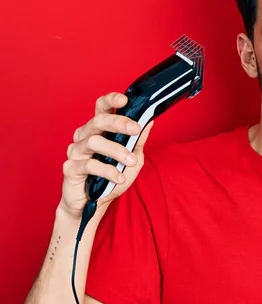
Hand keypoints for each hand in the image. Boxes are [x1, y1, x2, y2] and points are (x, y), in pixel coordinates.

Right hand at [59, 92, 153, 219]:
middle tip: (135, 130)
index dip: (111, 100)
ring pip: (94, 142)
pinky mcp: (70, 168)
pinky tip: (119, 178)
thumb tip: (150, 120)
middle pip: (97, 121)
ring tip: (131, 162)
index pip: (101, 107)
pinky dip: (107, 171)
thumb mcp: (133, 158)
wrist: (95, 204)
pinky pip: (88, 164)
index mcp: (98, 130)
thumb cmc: (111, 177)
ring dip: (116, 151)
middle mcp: (84, 136)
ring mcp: (75, 151)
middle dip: (118, 123)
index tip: (125, 100)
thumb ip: (139, 140)